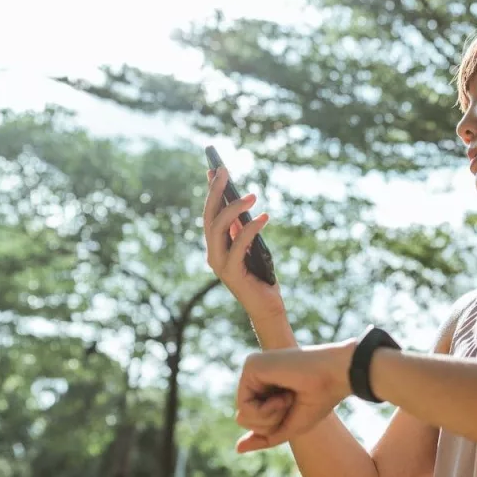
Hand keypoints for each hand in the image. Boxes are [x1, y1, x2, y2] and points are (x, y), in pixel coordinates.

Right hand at [203, 167, 285, 321]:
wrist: (266, 307)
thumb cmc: (261, 277)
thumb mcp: (252, 248)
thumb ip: (243, 231)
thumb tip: (242, 206)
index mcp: (216, 246)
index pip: (210, 213)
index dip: (211, 191)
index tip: (215, 169)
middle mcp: (212, 253)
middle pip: (209, 217)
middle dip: (216, 192)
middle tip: (225, 171)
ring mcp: (219, 263)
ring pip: (218, 228)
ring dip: (233, 208)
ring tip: (252, 195)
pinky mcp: (231, 273)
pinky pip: (239, 245)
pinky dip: (250, 229)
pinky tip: (264, 217)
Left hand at [234, 340, 355, 452]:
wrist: (336, 376)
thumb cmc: (319, 399)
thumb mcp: (290, 426)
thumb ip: (265, 436)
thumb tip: (237, 449)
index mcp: (265, 387)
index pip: (252, 421)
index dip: (274, 425)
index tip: (294, 407)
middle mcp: (255, 377)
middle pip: (243, 420)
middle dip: (270, 423)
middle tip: (291, 404)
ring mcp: (252, 369)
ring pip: (242, 416)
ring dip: (269, 417)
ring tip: (287, 399)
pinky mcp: (251, 366)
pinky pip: (245, 407)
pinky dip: (267, 410)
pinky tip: (283, 397)